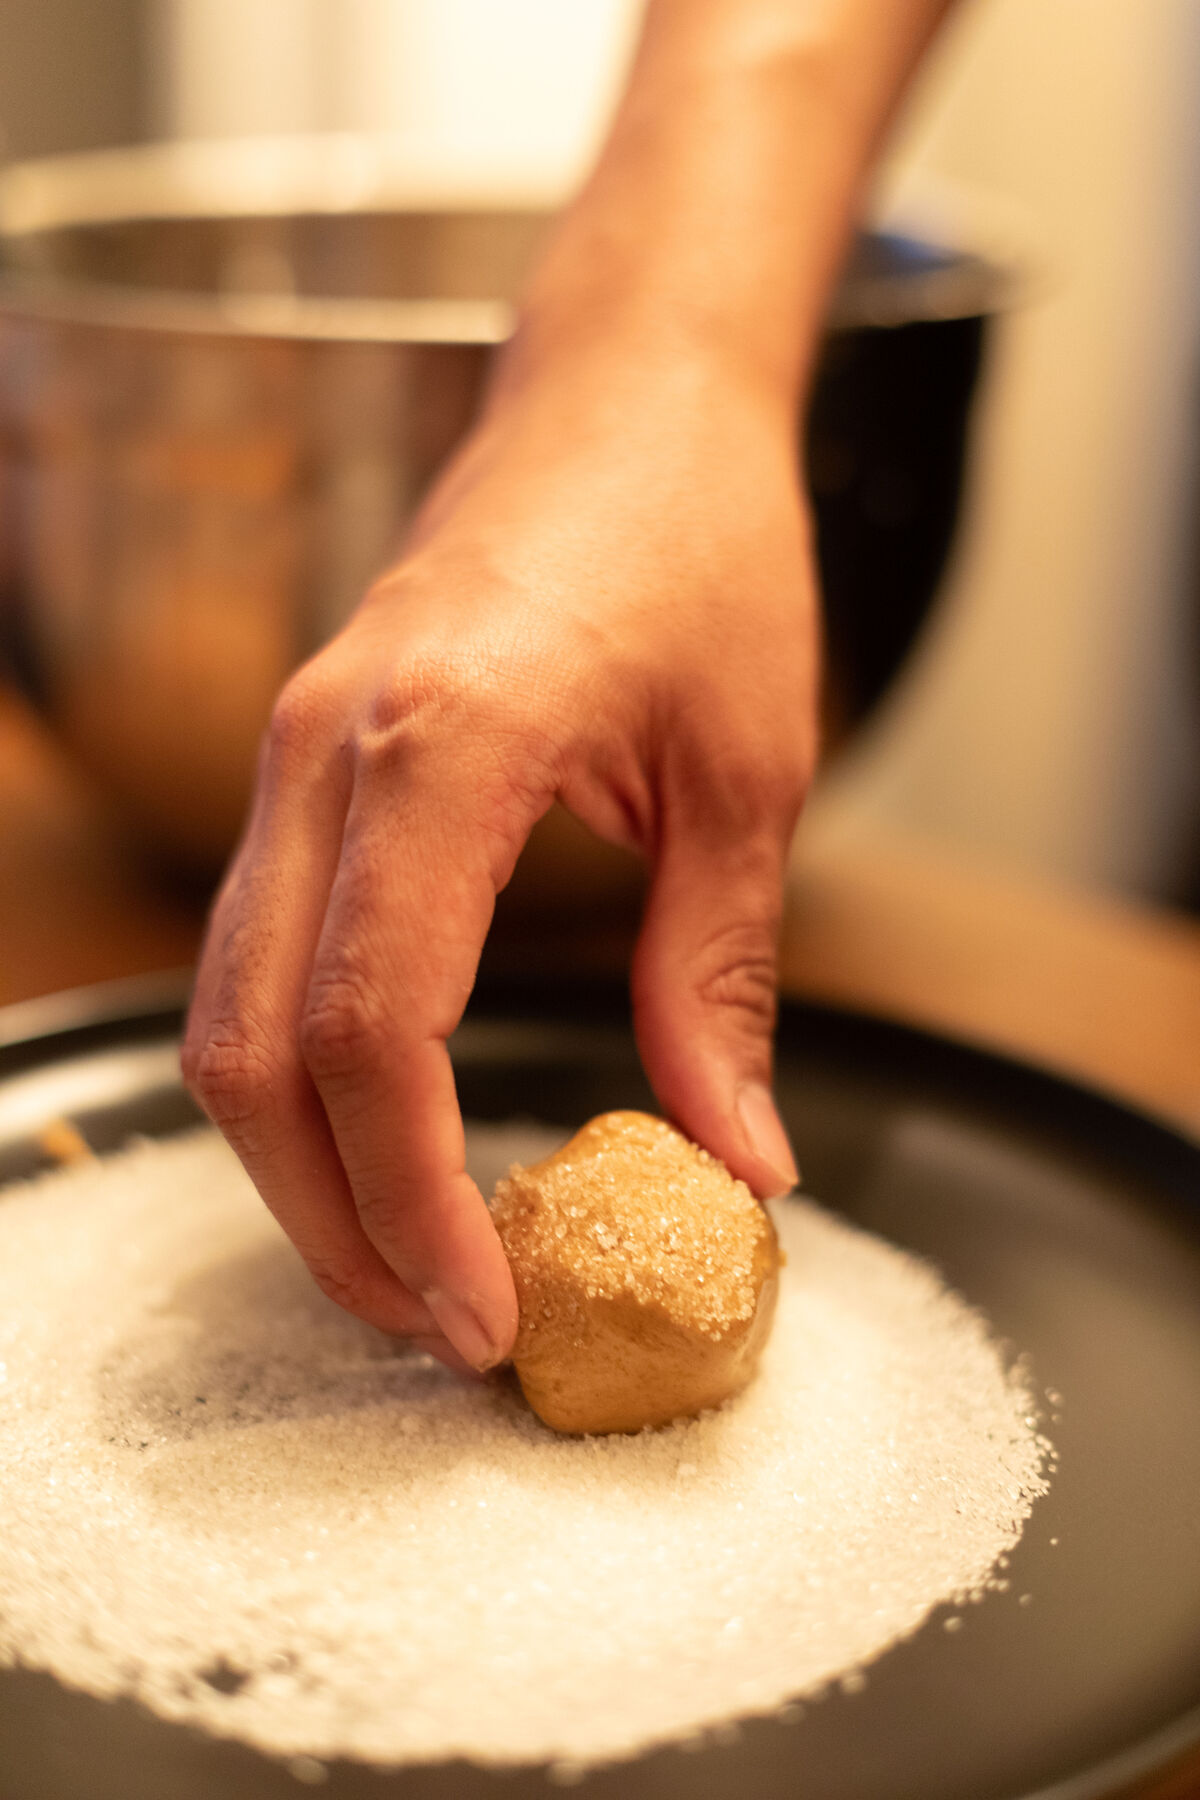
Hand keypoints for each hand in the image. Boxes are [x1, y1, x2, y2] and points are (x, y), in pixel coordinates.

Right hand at [183, 356, 817, 1372]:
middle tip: (445, 1324)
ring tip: (409, 1259)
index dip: (420, 1200)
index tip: (491, 1305)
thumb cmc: (700, 547)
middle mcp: (327, 755)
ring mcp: (293, 755)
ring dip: (300, 1164)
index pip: (377, 1033)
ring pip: (228, 1014)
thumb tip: (741, 1160)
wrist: (627, 398)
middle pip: (259, 1051)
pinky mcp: (301, 765)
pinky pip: (254, 955)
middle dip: (337, 1219)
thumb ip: (721, 981)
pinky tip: (382, 1134)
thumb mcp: (746, 776)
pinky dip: (300, 1073)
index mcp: (441, 748)